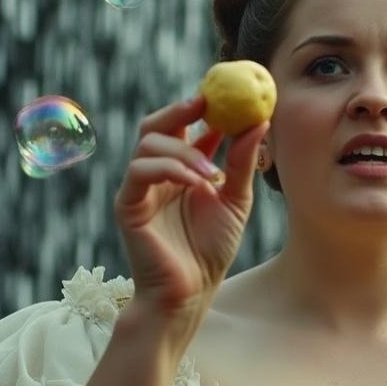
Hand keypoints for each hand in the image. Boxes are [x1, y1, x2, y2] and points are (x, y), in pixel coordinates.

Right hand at [112, 94, 266, 356]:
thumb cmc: (210, 250)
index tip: (227, 93)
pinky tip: (196, 181)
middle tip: (207, 104)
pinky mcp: (128, 205)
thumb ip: (243, 163)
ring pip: (148, 144)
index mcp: (179, 168)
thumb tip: (259, 122)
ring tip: (213, 172)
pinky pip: (140, 172)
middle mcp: (155, 173)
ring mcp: (139, 188)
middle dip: (179, 109)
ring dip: (183, 150)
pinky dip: (169, 169)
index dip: (201, 106)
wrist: (191, 292)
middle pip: (156, 125)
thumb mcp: (236, 201)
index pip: (183, 125)